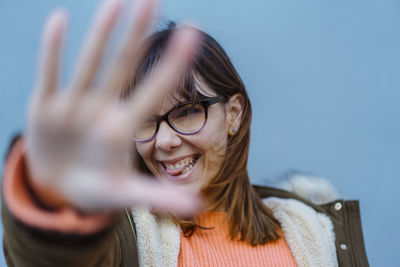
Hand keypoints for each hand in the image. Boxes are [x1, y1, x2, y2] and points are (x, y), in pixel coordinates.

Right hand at [25, 0, 199, 212]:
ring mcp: (74, 106)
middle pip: (123, 65)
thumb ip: (159, 198)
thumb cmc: (97, 189)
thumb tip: (198, 205)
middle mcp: (102, 109)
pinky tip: (59, 20)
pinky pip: (49, 76)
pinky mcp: (45, 109)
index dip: (173, 64)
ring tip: (116, 2)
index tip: (193, 33)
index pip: (154, 91)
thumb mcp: (125, 196)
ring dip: (101, 34)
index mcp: (124, 127)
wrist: (59, 188)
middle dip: (137, 33)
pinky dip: (52, 51)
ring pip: (90, 63)